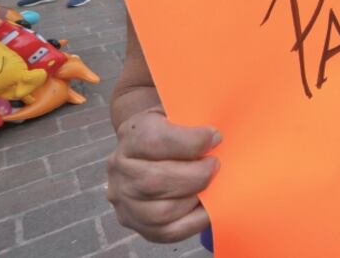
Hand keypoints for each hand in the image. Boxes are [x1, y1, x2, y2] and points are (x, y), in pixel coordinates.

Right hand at [107, 108, 219, 242]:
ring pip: (160, 211)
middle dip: (196, 176)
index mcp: (132, 133)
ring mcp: (123, 197)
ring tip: (210, 185)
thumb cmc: (175, 124)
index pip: (155, 141)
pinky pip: (165, 231)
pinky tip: (206, 206)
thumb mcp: (180, 109)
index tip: (216, 137)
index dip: (191, 142)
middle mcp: (119, 166)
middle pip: (155, 181)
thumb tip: (220, 133)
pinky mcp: (133, 220)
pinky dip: (192, 221)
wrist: (148, 140)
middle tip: (215, 165)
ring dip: (194, 198)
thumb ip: (196, 113)